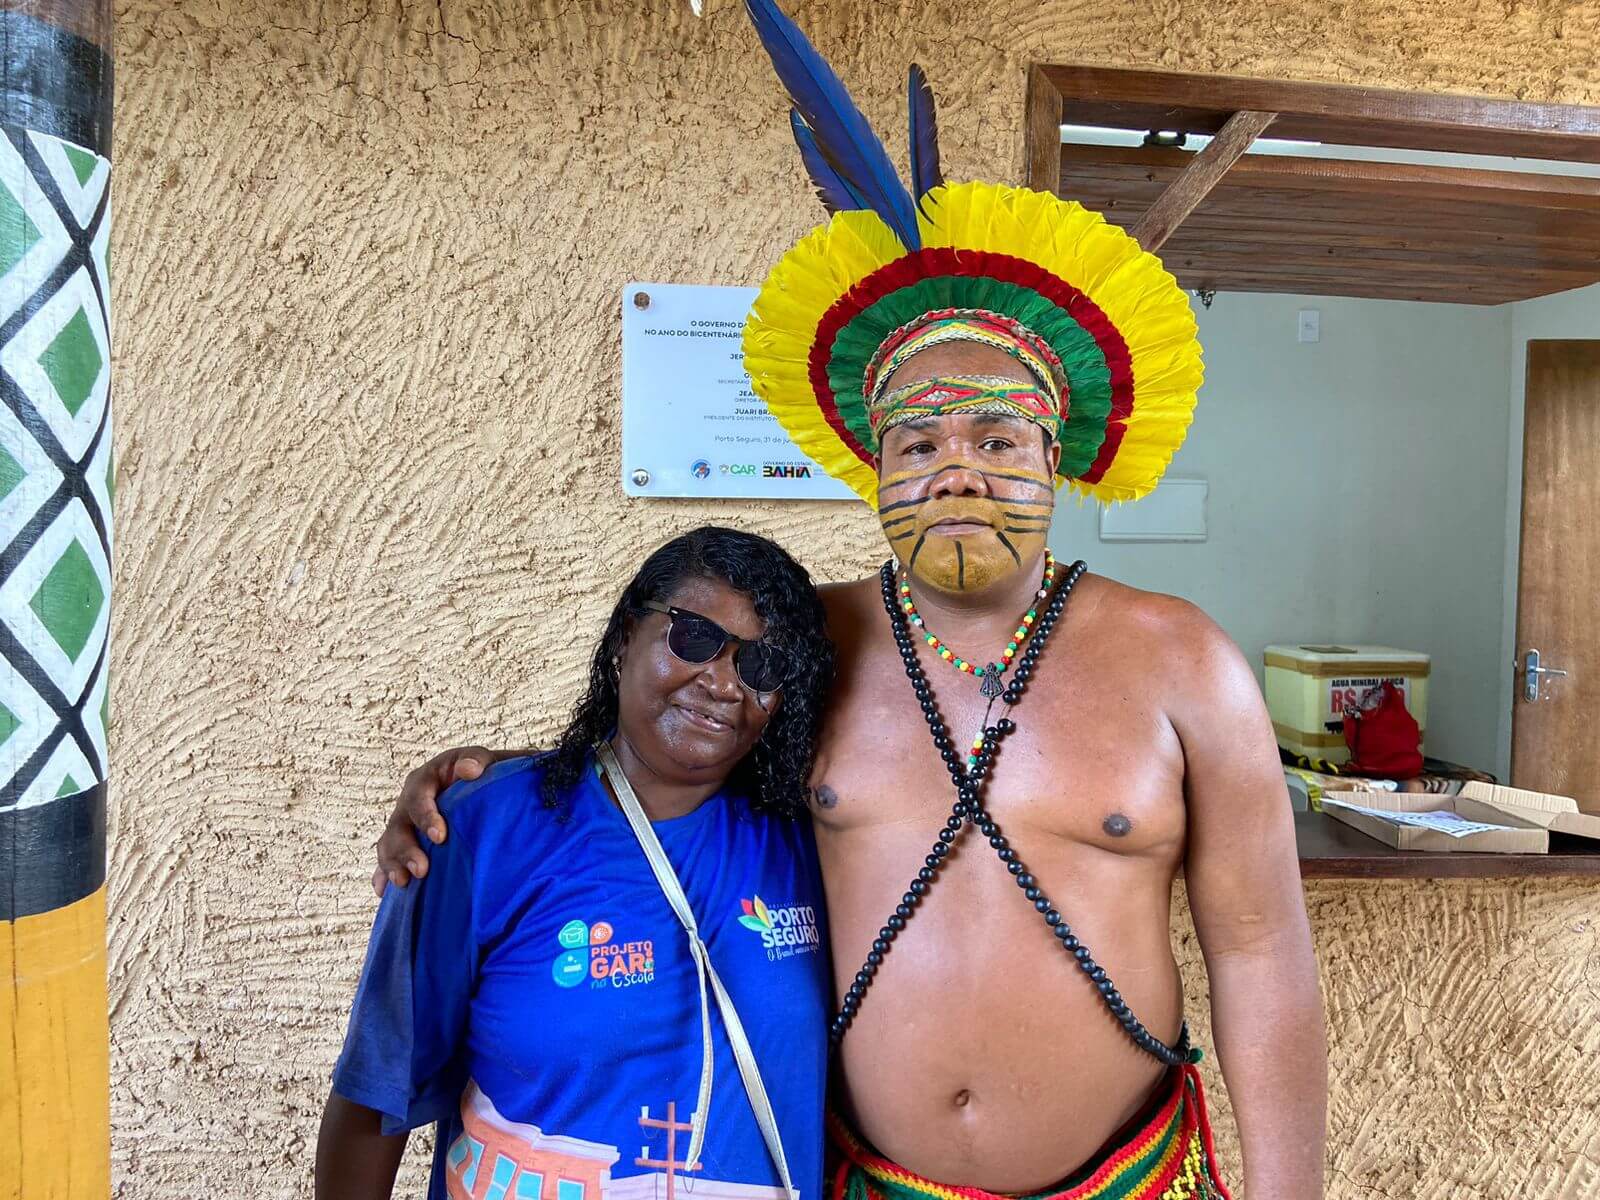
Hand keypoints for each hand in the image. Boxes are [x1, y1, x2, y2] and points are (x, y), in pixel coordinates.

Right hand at [370, 746, 499, 895]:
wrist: (482, 788)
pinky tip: (384, 893)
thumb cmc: (482, 773)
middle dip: (406, 850)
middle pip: (397, 827)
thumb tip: (469, 770)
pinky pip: (387, 861)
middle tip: (421, 870)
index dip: (425, 817)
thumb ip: (477, 760)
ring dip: (392, 865)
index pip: (418, 797)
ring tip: (403, 883)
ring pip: (388, 846)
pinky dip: (383, 876)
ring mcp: (404, 825)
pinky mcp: (405, 844)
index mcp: (424, 780)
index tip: (440, 837)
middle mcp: (408, 803)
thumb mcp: (481, 760)